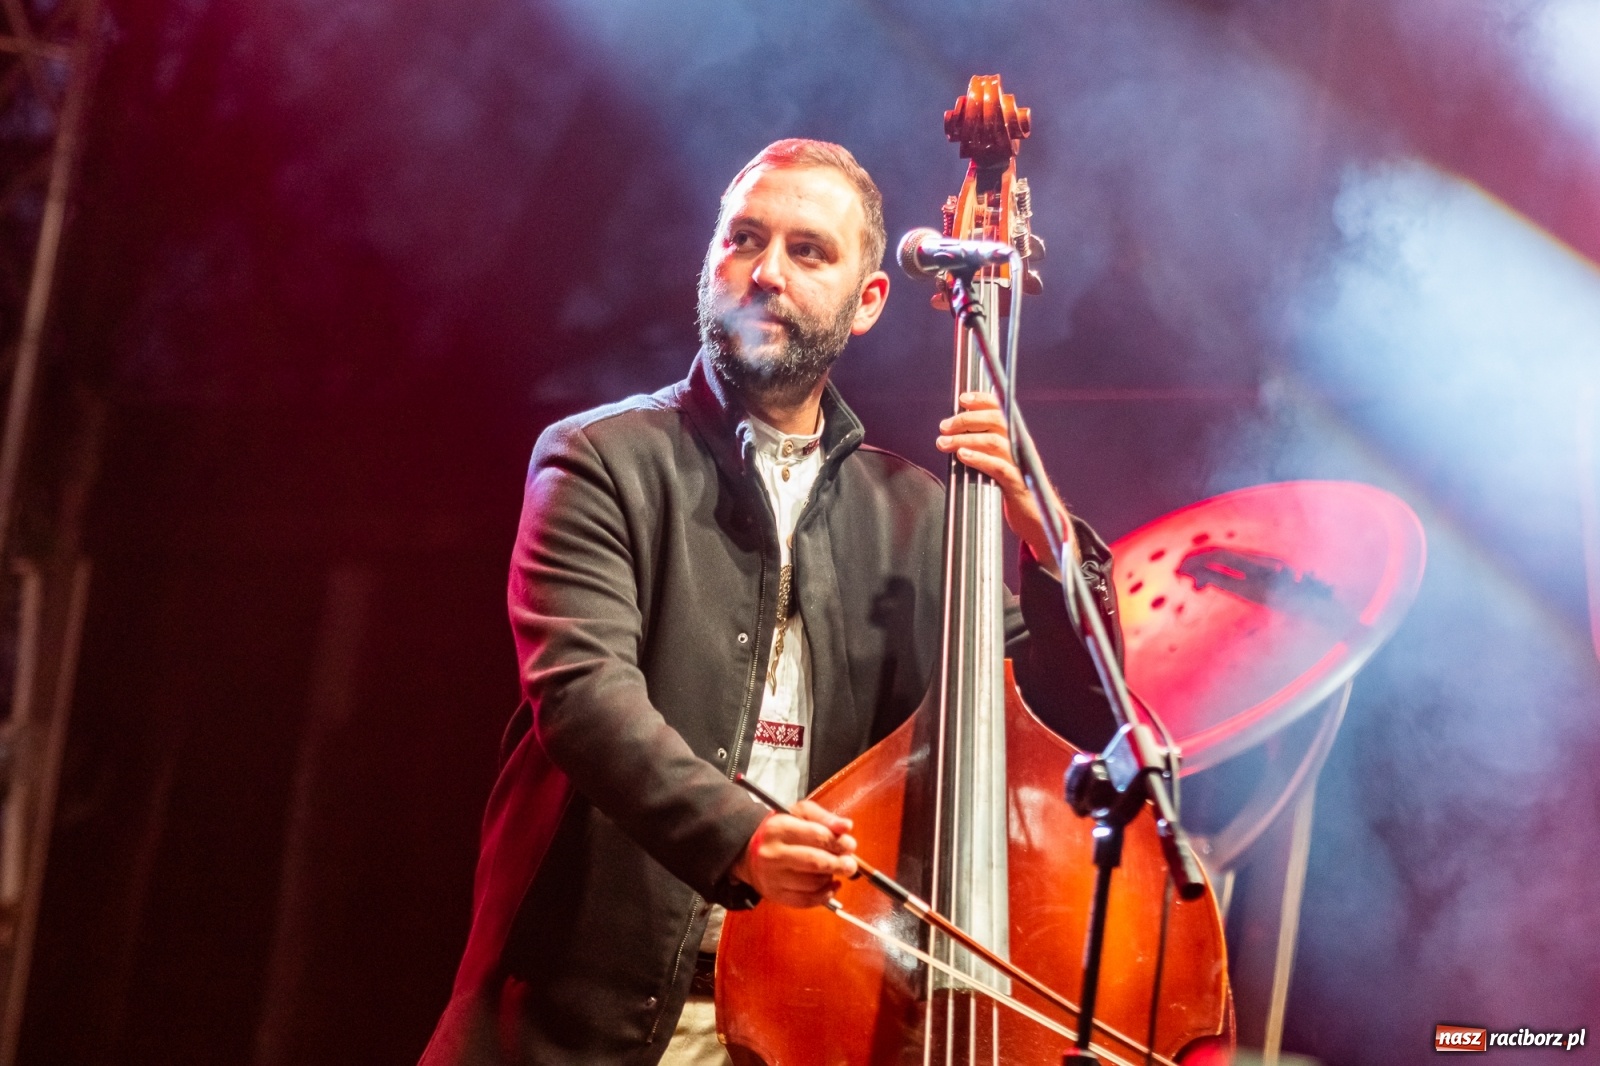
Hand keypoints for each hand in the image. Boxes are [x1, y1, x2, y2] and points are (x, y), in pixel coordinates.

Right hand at [731, 799, 858, 907]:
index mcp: (779, 828)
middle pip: (815, 862)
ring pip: (812, 883)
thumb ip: (823, 818)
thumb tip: (847, 827)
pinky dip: (824, 896)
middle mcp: (773, 854)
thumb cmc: (780, 830)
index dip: (838, 842)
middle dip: (839, 864)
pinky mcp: (775, 895)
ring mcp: (773, 877)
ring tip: (835, 871)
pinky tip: (832, 887)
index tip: (850, 845)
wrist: (749, 854)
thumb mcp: (798, 814)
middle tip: (850, 864)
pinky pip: (806, 901)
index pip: (816, 836)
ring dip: (830, 878)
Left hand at [936, 391, 1076, 574]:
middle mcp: (1020, 446)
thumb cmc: (1014, 487)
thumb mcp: (1000, 462)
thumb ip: (985, 445)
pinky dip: (979, 459)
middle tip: (944, 426)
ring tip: (943, 442)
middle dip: (967, 420)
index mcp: (1015, 437)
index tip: (962, 399)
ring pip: (993, 442)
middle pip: (995, 421)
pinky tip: (962, 456)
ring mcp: (1020, 464)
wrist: (1038, 518)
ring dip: (965, 439)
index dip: (982, 400)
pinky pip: (998, 467)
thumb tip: (959, 431)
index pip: (1000, 410)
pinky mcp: (1017, 485)